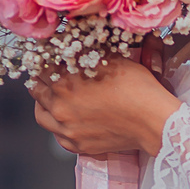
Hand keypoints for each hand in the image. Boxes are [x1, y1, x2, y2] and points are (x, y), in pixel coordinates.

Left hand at [30, 48, 179, 156]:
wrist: (153, 121)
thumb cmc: (137, 88)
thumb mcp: (110, 60)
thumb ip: (86, 53)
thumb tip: (74, 43)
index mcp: (63, 82)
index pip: (39, 67)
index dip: (43, 59)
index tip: (47, 57)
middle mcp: (60, 107)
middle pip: (35, 90)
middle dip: (42, 81)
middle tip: (49, 76)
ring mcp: (67, 130)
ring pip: (41, 115)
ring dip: (44, 104)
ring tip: (53, 98)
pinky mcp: (78, 145)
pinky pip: (57, 136)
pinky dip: (59, 126)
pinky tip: (69, 119)